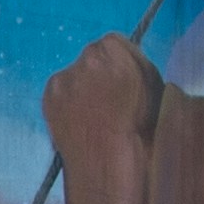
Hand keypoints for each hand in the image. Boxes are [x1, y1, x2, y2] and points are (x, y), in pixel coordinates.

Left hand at [42, 29, 165, 163]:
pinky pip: (59, 92)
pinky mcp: (49, 95)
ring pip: (74, 75)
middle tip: (107, 99)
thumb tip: (126, 57)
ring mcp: (65, 76)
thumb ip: (136, 63)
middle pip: (91, 57)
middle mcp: (86, 58)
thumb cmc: (138, 128)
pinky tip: (79, 119)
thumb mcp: (154, 86)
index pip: (113, 42)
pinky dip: (66, 102)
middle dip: (98, 73)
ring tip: (94, 114)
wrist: (108, 161)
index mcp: (114, 49)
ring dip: (82, 87)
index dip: (119, 62)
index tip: (122, 78)